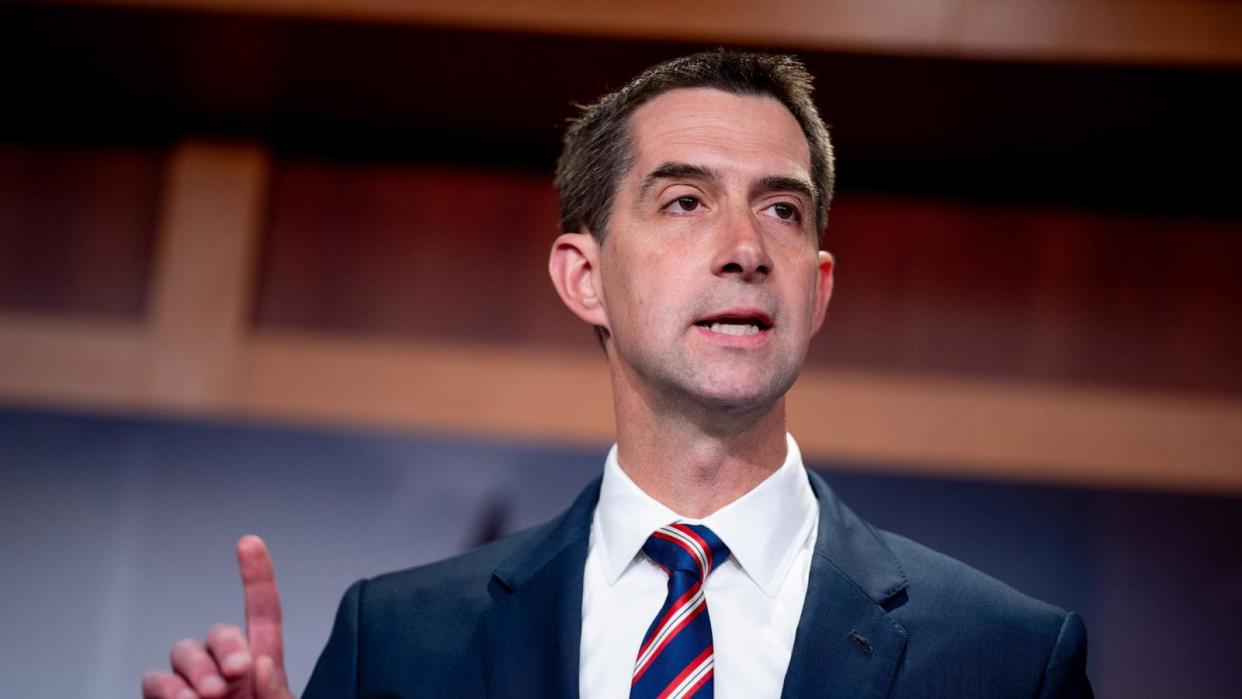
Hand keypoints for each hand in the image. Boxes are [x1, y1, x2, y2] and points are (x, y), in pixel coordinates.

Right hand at [142, 535, 293, 698]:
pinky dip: (167, 688)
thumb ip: (275, 692)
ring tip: (209, 696)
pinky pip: (155, 680)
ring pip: (183, 652)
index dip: (257, 577)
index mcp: (260, 668)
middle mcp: (224, 671)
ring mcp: (193, 685)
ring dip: (196, 668)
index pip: (262, 615)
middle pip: (218, 633)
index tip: (250, 541)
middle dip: (226, 645)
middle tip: (236, 673)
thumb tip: (260, 665)